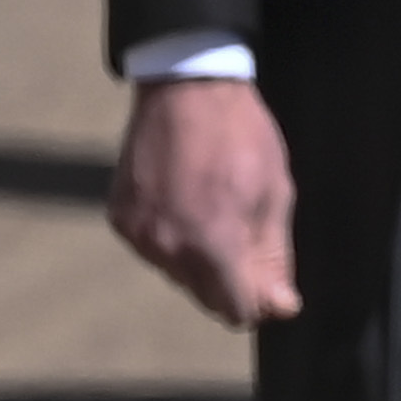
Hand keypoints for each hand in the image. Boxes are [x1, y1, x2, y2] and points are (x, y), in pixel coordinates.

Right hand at [112, 79, 299, 329]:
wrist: (185, 91)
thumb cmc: (240, 137)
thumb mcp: (275, 195)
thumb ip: (274, 259)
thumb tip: (280, 307)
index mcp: (212, 244)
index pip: (234, 310)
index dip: (258, 302)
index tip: (271, 283)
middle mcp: (167, 247)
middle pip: (205, 297)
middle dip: (232, 281)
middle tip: (248, 237)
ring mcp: (138, 234)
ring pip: (178, 275)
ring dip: (201, 260)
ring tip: (217, 209)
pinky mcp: (119, 218)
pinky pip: (153, 249)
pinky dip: (173, 239)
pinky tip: (189, 204)